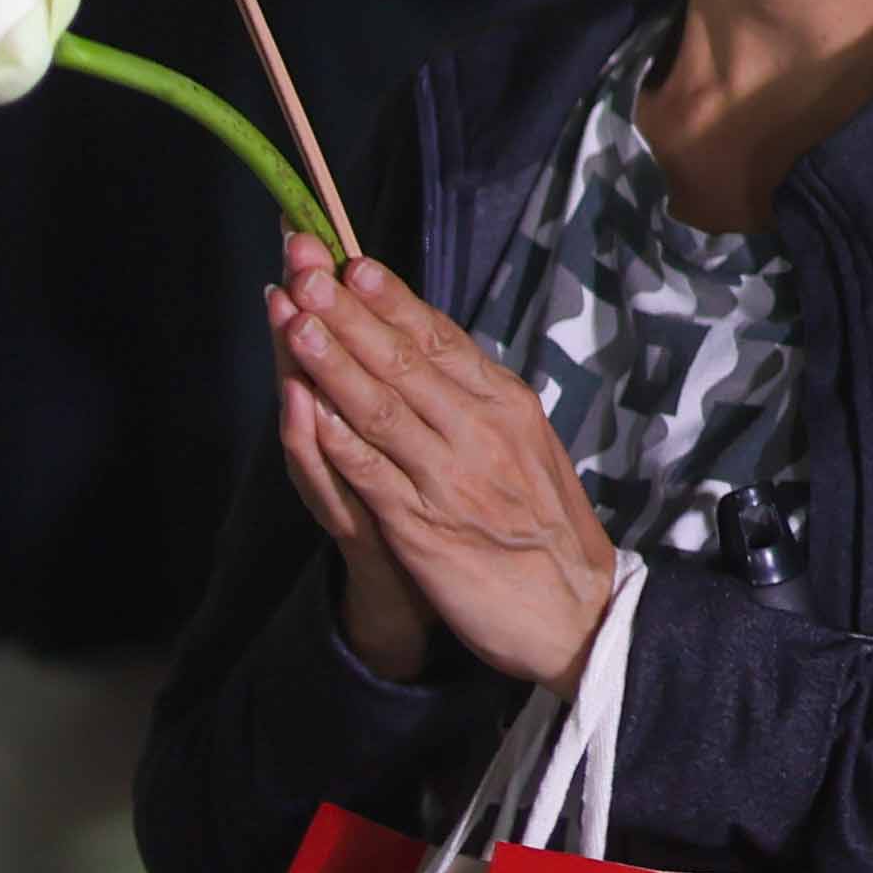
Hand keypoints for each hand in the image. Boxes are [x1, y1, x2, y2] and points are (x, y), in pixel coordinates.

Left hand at [268, 239, 615, 689]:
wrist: (576, 608)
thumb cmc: (546, 523)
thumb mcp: (526, 443)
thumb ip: (479, 401)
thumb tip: (433, 353)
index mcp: (506, 404)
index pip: (441, 339)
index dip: (392, 300)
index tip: (353, 263)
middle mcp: (480, 431)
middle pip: (404, 362)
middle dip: (350, 314)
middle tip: (307, 270)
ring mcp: (451, 479)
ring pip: (382, 408)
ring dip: (333, 364)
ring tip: (295, 322)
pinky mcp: (424, 529)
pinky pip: (373, 476)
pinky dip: (338, 441)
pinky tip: (307, 412)